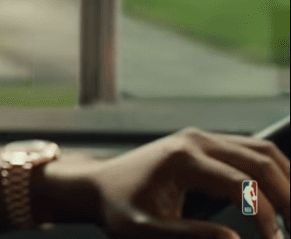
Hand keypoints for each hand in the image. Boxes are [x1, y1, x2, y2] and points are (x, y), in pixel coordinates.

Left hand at [79, 127, 289, 238]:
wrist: (96, 185)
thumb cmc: (117, 210)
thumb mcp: (145, 231)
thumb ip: (189, 236)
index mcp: (183, 160)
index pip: (243, 185)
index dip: (266, 216)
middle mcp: (196, 141)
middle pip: (262, 161)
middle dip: (288, 197)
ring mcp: (201, 138)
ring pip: (262, 152)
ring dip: (287, 181)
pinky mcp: (204, 143)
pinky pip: (250, 151)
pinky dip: (272, 173)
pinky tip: (280, 199)